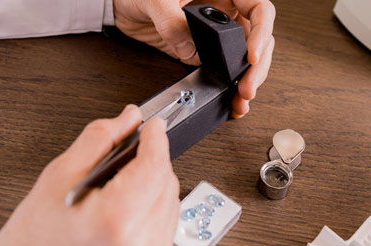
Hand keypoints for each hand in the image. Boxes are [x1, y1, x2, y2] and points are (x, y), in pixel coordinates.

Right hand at [0, 105, 179, 245]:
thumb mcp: (56, 181)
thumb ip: (98, 141)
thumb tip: (127, 119)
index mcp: (116, 220)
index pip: (156, 164)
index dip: (156, 138)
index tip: (153, 126)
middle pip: (167, 182)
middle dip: (152, 161)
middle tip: (126, 158)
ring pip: (171, 203)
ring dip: (153, 186)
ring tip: (120, 188)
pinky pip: (166, 227)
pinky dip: (153, 210)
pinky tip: (128, 210)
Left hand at [114, 0, 274, 117]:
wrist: (123, 8)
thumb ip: (170, 20)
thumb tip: (189, 46)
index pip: (258, 9)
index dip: (261, 33)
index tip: (251, 56)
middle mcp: (223, 12)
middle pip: (256, 39)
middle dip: (256, 67)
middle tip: (247, 88)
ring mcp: (214, 36)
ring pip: (242, 58)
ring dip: (246, 80)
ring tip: (241, 98)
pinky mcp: (202, 52)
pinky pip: (222, 69)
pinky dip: (228, 85)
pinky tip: (230, 97)